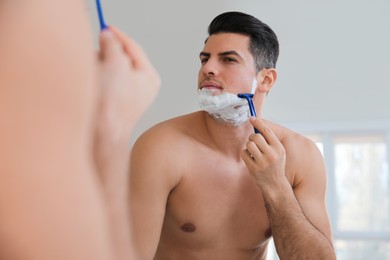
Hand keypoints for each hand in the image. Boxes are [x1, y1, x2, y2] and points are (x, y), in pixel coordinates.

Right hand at [96, 26, 160, 141]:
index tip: (105, 28)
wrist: (101, 135)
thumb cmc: (113, 104)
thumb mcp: (115, 66)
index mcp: (149, 77)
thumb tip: (109, 37)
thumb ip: (113, 46)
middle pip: (120, 59)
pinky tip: (91, 87)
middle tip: (96, 55)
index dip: (118, 36)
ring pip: (108, 71)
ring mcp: (127, 96)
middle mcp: (141, 87)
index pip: (134, 49)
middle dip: (105, 54)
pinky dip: (94, 79)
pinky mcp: (112, 104)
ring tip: (94, 77)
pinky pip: (102, 83)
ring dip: (97, 67)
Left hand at [241, 117, 286, 192]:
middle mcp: (271, 155)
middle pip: (256, 137)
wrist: (275, 185)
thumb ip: (270, 140)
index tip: (251, 118)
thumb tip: (257, 124)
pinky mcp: (253, 168)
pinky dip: (245, 154)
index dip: (258, 122)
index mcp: (279, 148)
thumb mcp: (278, 152)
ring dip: (248, 146)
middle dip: (252, 137)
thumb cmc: (275, 165)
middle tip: (253, 141)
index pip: (267, 131)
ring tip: (253, 152)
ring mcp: (262, 162)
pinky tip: (251, 159)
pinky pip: (244, 153)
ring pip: (249, 145)